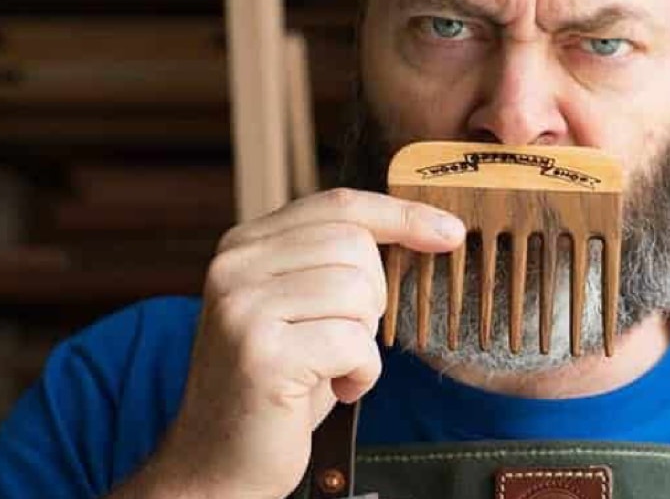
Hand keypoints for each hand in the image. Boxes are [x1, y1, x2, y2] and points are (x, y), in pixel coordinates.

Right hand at [144, 188, 465, 498]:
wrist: (219, 464)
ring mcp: (242, 308)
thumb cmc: (278, 384)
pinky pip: (354, 343)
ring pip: (358, 291)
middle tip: (344, 340)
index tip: (450, 232)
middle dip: (373, 298)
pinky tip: (336, 390)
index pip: (339, 205)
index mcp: (244, 244)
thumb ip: (333, 261)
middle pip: (355, 245)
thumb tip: (422, 228)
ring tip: (334, 366)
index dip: (401, 215)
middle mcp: (235, 266)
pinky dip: (362, 373)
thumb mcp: (301, 306)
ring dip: (364, 339)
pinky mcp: (262, 355)